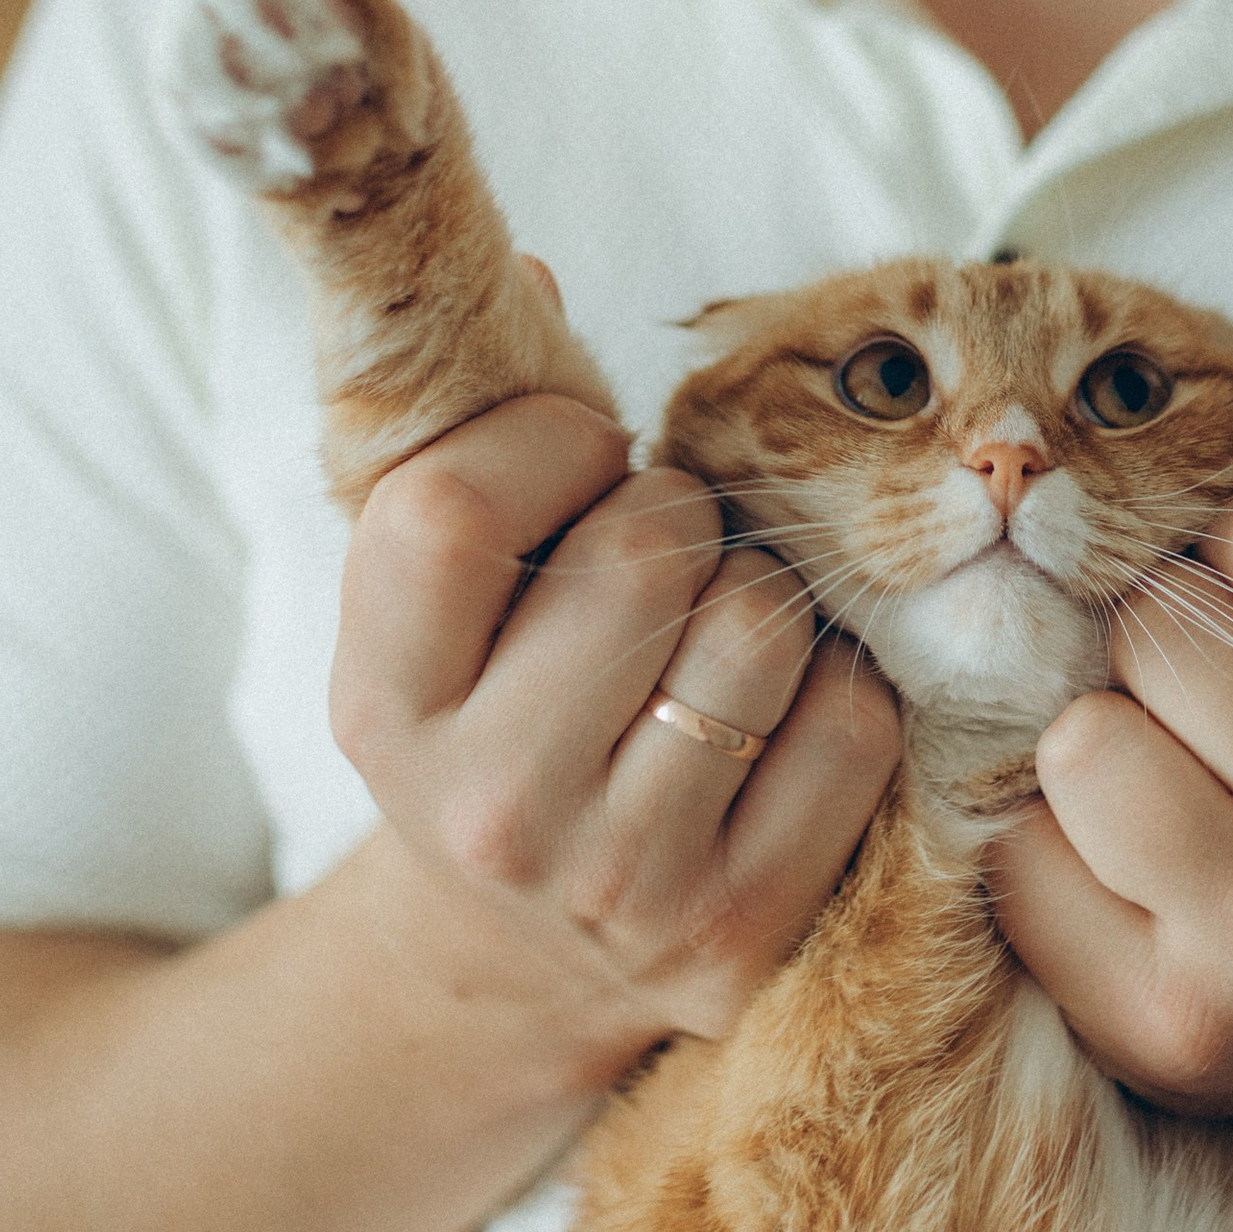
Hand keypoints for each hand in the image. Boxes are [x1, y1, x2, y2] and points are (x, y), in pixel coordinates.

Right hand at [330, 392, 899, 1043]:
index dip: (544, 440)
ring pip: (762, 625)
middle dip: (674, 515)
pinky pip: (851, 724)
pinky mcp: (743, 929)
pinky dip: (836, 694)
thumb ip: (473, 442)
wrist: (522, 957)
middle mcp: (488, 805)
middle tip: (659, 556)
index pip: (452, 508)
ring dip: (762, 596)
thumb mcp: (432, 604)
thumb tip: (534, 275)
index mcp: (381, 702)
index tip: (574, 458)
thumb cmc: (495, 713)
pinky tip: (773, 719)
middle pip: (644, 551)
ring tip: (711, 635)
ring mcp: (620, 880)